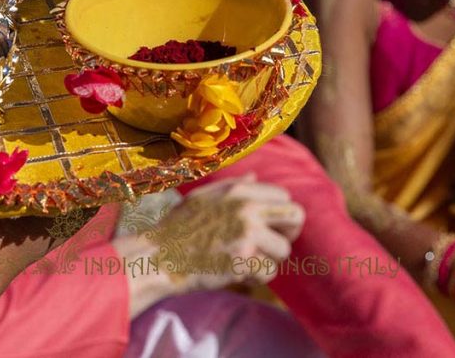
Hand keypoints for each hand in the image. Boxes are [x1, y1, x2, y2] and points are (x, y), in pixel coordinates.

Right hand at [112, 174, 304, 316]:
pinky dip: (255, 278)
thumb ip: (234, 186)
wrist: (159, 256)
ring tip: (244, 260)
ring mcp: (247, 235)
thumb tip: (255, 176)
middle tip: (272, 245)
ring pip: (283, 250)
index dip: (280, 214)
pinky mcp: (243, 260)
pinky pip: (268, 273)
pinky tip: (235, 273)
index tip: (270, 227)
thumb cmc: (178, 227)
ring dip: (268, 260)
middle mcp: (247, 208)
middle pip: (296, 217)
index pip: (283, 196)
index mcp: (239, 191)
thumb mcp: (204, 197)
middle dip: (288, 233)